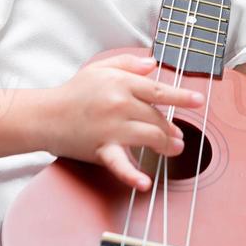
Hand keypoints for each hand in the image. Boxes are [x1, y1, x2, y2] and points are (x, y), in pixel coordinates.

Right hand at [31, 50, 204, 190]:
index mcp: (121, 83)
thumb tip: (153, 64)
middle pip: (157, 118)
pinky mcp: (101, 148)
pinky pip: (120, 163)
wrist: (45, 115)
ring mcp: (111, 128)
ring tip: (174, 148)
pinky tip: (144, 182)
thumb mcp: (100, 68)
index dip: (182, 97)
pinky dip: (132, 175)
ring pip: (149, 137)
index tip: (199, 102)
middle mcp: (119, 105)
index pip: (159, 91)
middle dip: (172, 128)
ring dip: (166, 145)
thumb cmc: (73, 92)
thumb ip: (129, 63)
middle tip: (179, 136)